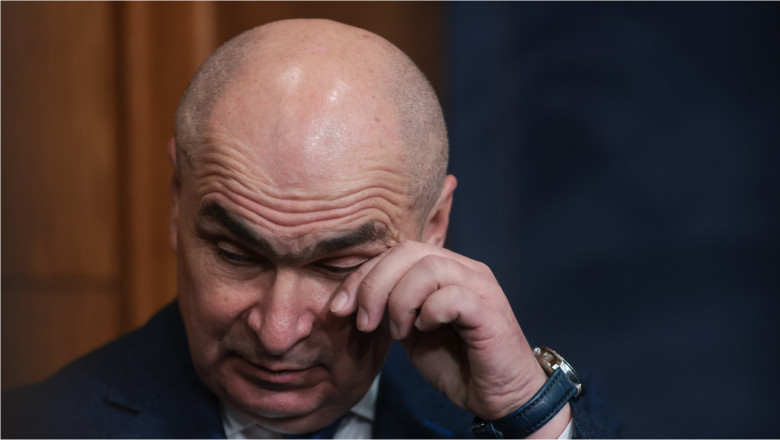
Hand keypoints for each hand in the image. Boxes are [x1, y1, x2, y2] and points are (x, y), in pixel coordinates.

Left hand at [329, 241, 555, 423]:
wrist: (500, 397)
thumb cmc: (459, 364)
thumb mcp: (412, 333)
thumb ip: (391, 308)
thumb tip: (350, 299)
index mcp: (445, 269)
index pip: (396, 252)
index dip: (362, 276)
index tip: (339, 308)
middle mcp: (464, 269)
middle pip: (409, 251)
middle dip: (373, 285)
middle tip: (363, 323)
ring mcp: (480, 286)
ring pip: (428, 267)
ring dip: (400, 301)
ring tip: (399, 331)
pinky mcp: (490, 311)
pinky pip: (450, 295)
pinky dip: (428, 312)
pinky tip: (426, 330)